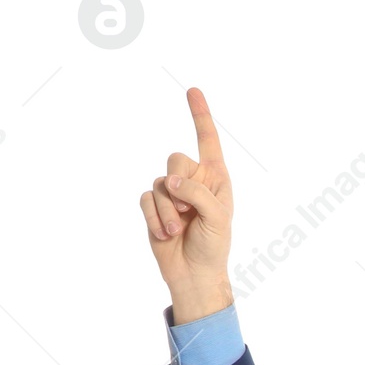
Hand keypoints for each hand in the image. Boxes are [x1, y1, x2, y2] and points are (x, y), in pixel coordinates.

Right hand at [138, 86, 234, 321]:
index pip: (208, 142)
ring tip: (181, 230)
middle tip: (190, 212)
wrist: (194, 274)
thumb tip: (169, 181)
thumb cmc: (214, 246)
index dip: (200, 116)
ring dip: (169, 210)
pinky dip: (155, 219)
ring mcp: (171, 193)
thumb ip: (198, 193)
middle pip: (176, 159)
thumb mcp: (218, 218)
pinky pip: (146, 200)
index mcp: (216, 179)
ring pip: (159, 183)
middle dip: (181, 186)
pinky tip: (166, 235)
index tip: (193, 90)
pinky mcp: (153, 206)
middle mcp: (193, 181)